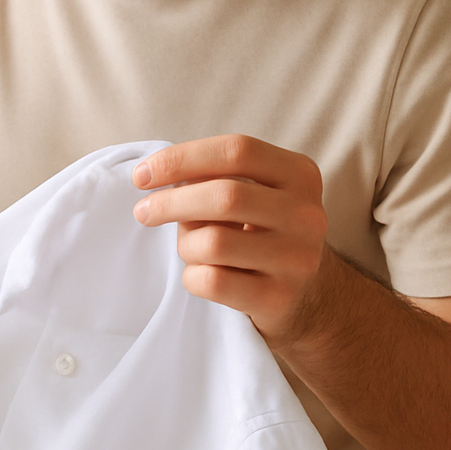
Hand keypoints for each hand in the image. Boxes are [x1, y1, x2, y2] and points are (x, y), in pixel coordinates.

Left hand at [131, 135, 328, 345]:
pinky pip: (212, 282)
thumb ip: (215, 179)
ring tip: (190, 250)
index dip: (182, 158)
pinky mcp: (277, 298)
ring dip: (185, 246)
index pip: (236, 151)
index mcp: (300, 175)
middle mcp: (306, 215)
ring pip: (213, 242)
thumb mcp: (255, 195)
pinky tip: (200, 275)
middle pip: (224, 195)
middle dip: (170, 202)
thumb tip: (156, 177)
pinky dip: (192, 277)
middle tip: (142, 211)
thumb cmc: (263, 234)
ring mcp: (295, 259)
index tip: (142, 174)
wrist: (307, 296)